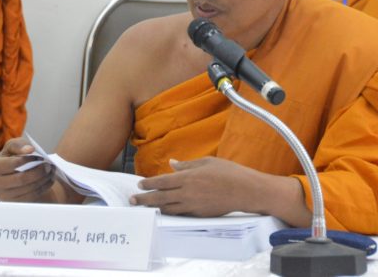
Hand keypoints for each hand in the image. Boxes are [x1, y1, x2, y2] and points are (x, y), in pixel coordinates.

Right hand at [0, 137, 54, 201]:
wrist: (9, 174)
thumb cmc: (11, 157)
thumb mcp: (11, 147)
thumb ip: (18, 145)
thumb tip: (30, 150)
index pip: (13, 164)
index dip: (29, 160)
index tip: (40, 157)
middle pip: (22, 179)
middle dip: (39, 171)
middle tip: (49, 165)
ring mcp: (4, 196)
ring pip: (29, 189)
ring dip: (44, 179)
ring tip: (51, 170)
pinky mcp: (15, 202)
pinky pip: (32, 196)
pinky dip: (43, 187)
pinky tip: (49, 179)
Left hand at [131, 157, 261, 216]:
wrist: (245, 191)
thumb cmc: (228, 173)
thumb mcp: (207, 162)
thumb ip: (187, 164)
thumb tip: (172, 163)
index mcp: (188, 177)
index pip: (162, 181)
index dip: (149, 183)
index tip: (139, 184)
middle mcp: (188, 192)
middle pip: (160, 197)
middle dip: (144, 199)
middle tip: (132, 200)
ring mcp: (193, 205)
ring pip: (168, 208)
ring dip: (154, 207)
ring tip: (144, 207)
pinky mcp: (200, 214)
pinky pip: (180, 214)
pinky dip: (170, 213)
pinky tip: (164, 211)